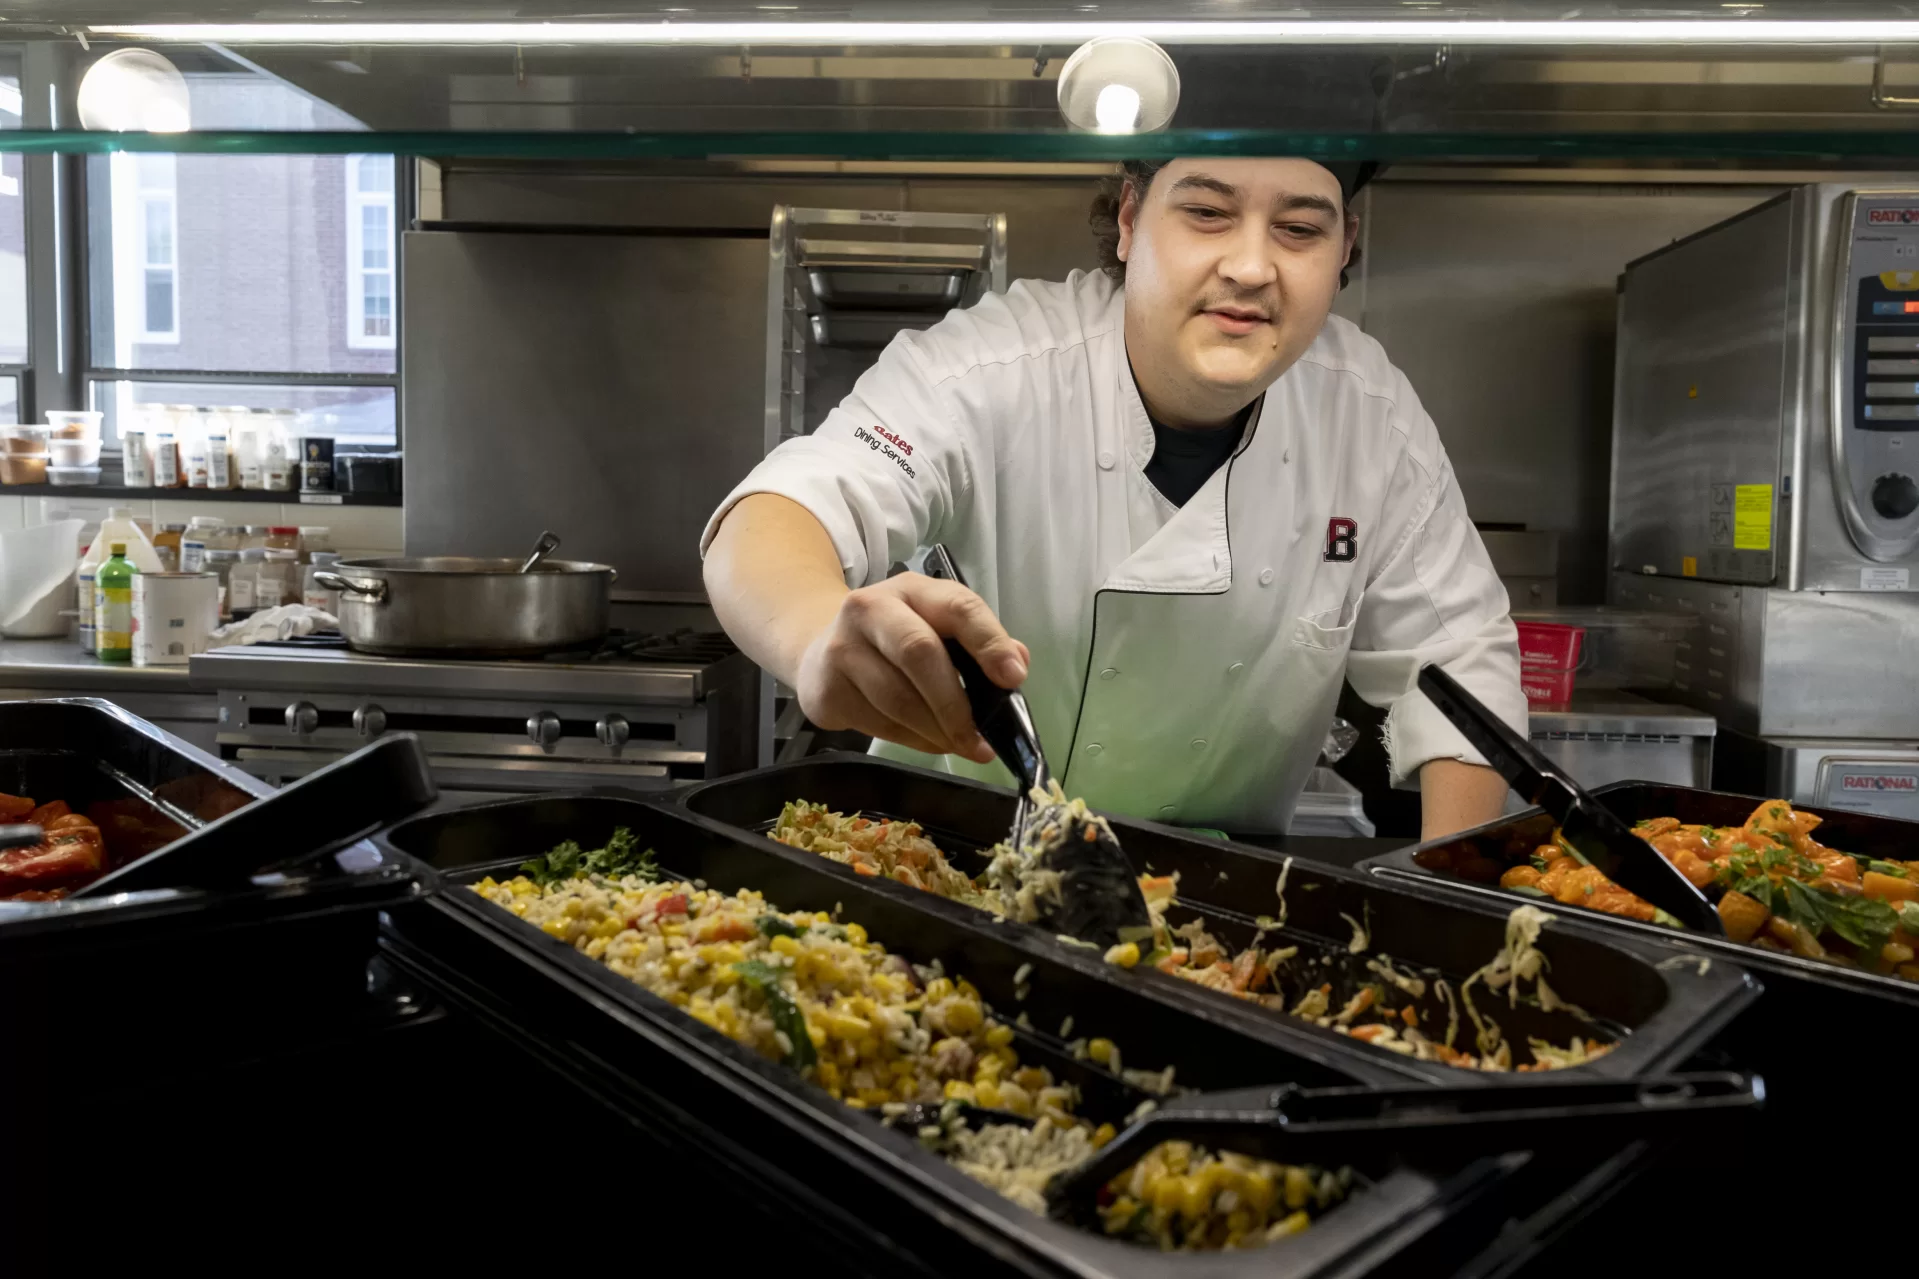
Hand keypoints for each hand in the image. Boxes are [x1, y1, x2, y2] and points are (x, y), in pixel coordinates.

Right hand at [795, 573, 1029, 763]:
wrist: (820, 647)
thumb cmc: (894, 639)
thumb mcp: (936, 625)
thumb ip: (979, 642)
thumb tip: (1016, 664)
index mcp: (913, 590)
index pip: (958, 606)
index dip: (989, 642)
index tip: (1013, 678)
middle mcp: (870, 609)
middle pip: (919, 653)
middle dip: (955, 704)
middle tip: (979, 741)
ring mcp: (842, 648)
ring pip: (898, 699)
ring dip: (935, 732)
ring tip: (957, 744)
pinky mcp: (826, 689)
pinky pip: (878, 724)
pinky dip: (911, 740)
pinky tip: (926, 740)